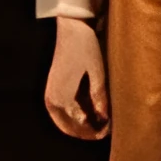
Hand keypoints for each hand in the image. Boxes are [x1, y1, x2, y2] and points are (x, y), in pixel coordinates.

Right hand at [44, 17, 109, 139]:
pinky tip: (92, 111)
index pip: (75, 128)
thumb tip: (105, 120)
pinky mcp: (55, 86)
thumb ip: (99, 98)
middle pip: (68, 127)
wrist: (72, 27)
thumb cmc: (85, 48)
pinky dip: (77, 114)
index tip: (107, 132)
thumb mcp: (97, 73)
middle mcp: (52, 99)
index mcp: (60, 98)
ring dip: (81, 124)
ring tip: (101, 122)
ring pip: (66, 119)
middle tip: (105, 130)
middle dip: (86, 132)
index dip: (91, 134)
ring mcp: (52, 93)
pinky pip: (65, 109)